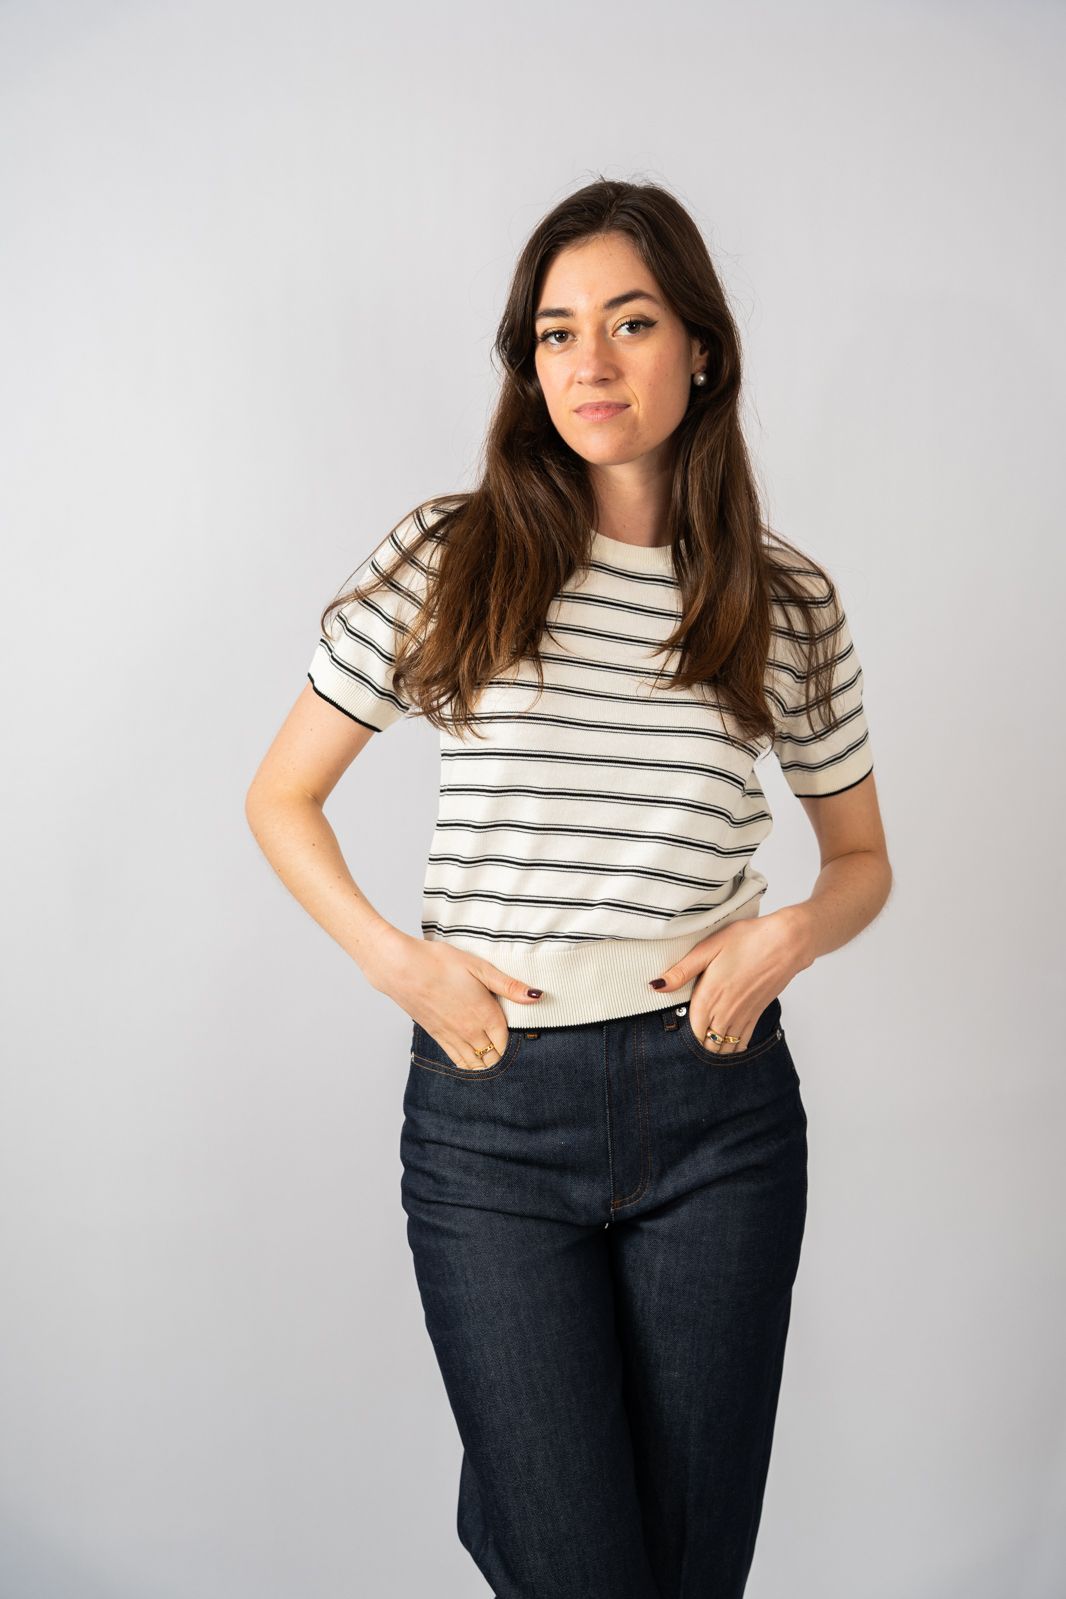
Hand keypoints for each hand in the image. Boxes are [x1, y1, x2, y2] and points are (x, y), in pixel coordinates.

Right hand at [362, 926, 542, 1069]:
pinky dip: (468, 1065)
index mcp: (484, 1014)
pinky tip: (473, 1063)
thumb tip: (536, 996)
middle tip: (512, 1054)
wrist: (400, 968)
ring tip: (495, 1061)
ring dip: (487, 1065)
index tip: (524, 1041)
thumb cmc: (438, 962)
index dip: (516, 1044)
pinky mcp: (436, 1035)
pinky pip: (457, 1060)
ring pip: (475, 1063)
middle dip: (503, 1058)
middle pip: (493, 1057)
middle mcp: (469, 1030)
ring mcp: (451, 1036)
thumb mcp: (479, 967)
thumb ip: (508, 985)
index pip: (507, 1041)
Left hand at [649, 910, 807, 1054]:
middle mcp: (725, 1011)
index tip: (676, 1033)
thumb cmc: (748, 939)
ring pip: (724, 1046)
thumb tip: (656, 986)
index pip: (691, 1029)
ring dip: (715, 1049)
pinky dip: (733, 1047)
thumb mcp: (708, 947)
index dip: (683, 1035)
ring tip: (706, 1047)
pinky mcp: (758, 1013)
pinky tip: (728, 1047)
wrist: (786, 942)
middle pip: (707, 1042)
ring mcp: (743, 1014)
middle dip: (698, 1045)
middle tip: (689, 1044)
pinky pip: (743, 1040)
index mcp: (709, 996)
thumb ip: (682, 971)